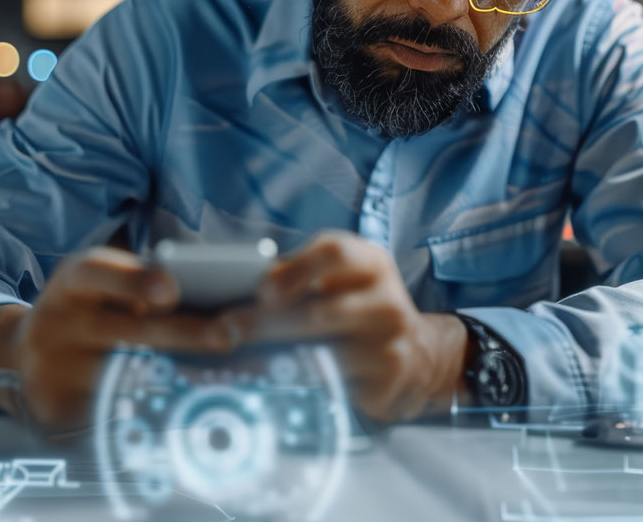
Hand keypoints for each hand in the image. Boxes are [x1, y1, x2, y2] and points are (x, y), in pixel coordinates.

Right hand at [0, 247, 237, 430]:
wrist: (24, 358)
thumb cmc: (90, 310)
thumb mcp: (102, 285)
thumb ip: (145, 283)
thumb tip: (216, 296)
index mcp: (72, 281)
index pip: (97, 271)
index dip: (134, 281)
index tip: (172, 291)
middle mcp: (58, 322)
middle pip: (125, 329)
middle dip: (181, 333)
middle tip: (226, 336)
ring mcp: (53, 369)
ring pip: (123, 375)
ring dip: (174, 374)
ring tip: (217, 373)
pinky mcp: (57, 410)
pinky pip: (112, 411)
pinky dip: (150, 408)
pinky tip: (184, 405)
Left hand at [224, 231, 469, 421]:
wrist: (416, 357)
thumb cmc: (359, 309)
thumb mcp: (342, 279)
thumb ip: (298, 275)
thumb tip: (234, 284)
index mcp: (372, 263)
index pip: (336, 253)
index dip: (296, 269)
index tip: (261, 290)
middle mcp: (386, 301)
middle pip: (319, 311)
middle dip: (266, 323)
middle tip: (227, 330)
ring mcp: (388, 345)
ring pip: (321, 355)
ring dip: (273, 359)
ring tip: (237, 362)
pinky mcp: (384, 384)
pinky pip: (331, 388)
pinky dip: (296, 388)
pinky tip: (271, 387)